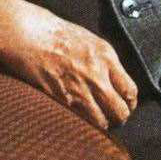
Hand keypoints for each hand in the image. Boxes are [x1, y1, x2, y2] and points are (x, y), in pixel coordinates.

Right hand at [0, 0, 137, 128]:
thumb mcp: (92, 42)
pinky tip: (82, 121)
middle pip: (120, 110)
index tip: (128, 106)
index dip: (131, 103)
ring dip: (103, 125)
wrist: (29, 34)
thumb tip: (117, 82)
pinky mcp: (60, 100)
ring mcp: (78, 89)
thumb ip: (106, 62)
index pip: (130, 90)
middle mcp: (96, 75)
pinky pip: (79, 121)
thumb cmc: (57, 34)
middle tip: (116, 119)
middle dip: (120, 118)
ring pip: (101, 121)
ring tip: (100, 123)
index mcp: (106, 57)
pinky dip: (83, 125)